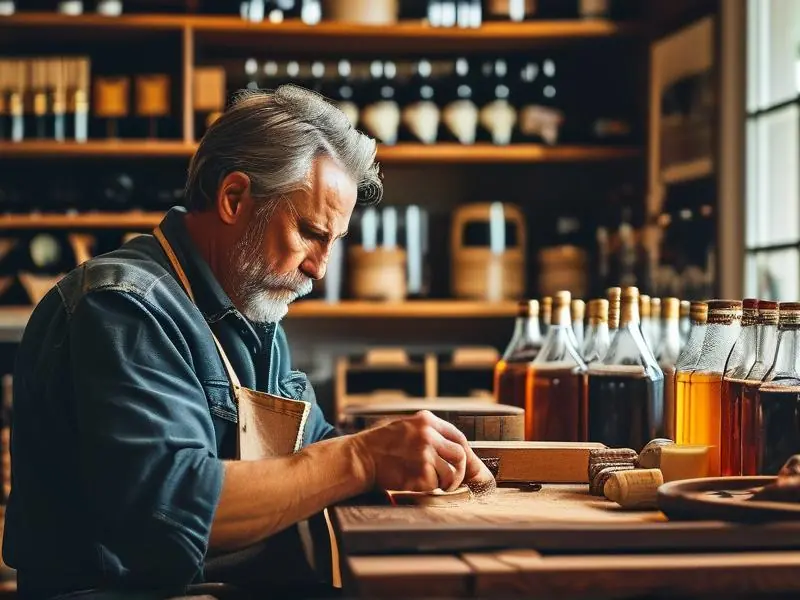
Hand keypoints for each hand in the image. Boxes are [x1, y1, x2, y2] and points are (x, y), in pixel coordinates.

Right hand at [352, 410, 472, 492]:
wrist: (360, 457)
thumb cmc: (380, 445)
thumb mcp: (406, 427)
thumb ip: (429, 434)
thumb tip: (454, 452)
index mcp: (426, 420)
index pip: (458, 437)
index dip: (466, 454)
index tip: (470, 466)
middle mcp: (428, 434)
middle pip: (460, 455)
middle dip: (460, 471)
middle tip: (451, 480)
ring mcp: (425, 452)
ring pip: (452, 472)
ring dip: (446, 482)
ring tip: (434, 483)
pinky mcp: (420, 470)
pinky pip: (436, 483)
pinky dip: (430, 487)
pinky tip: (417, 482)